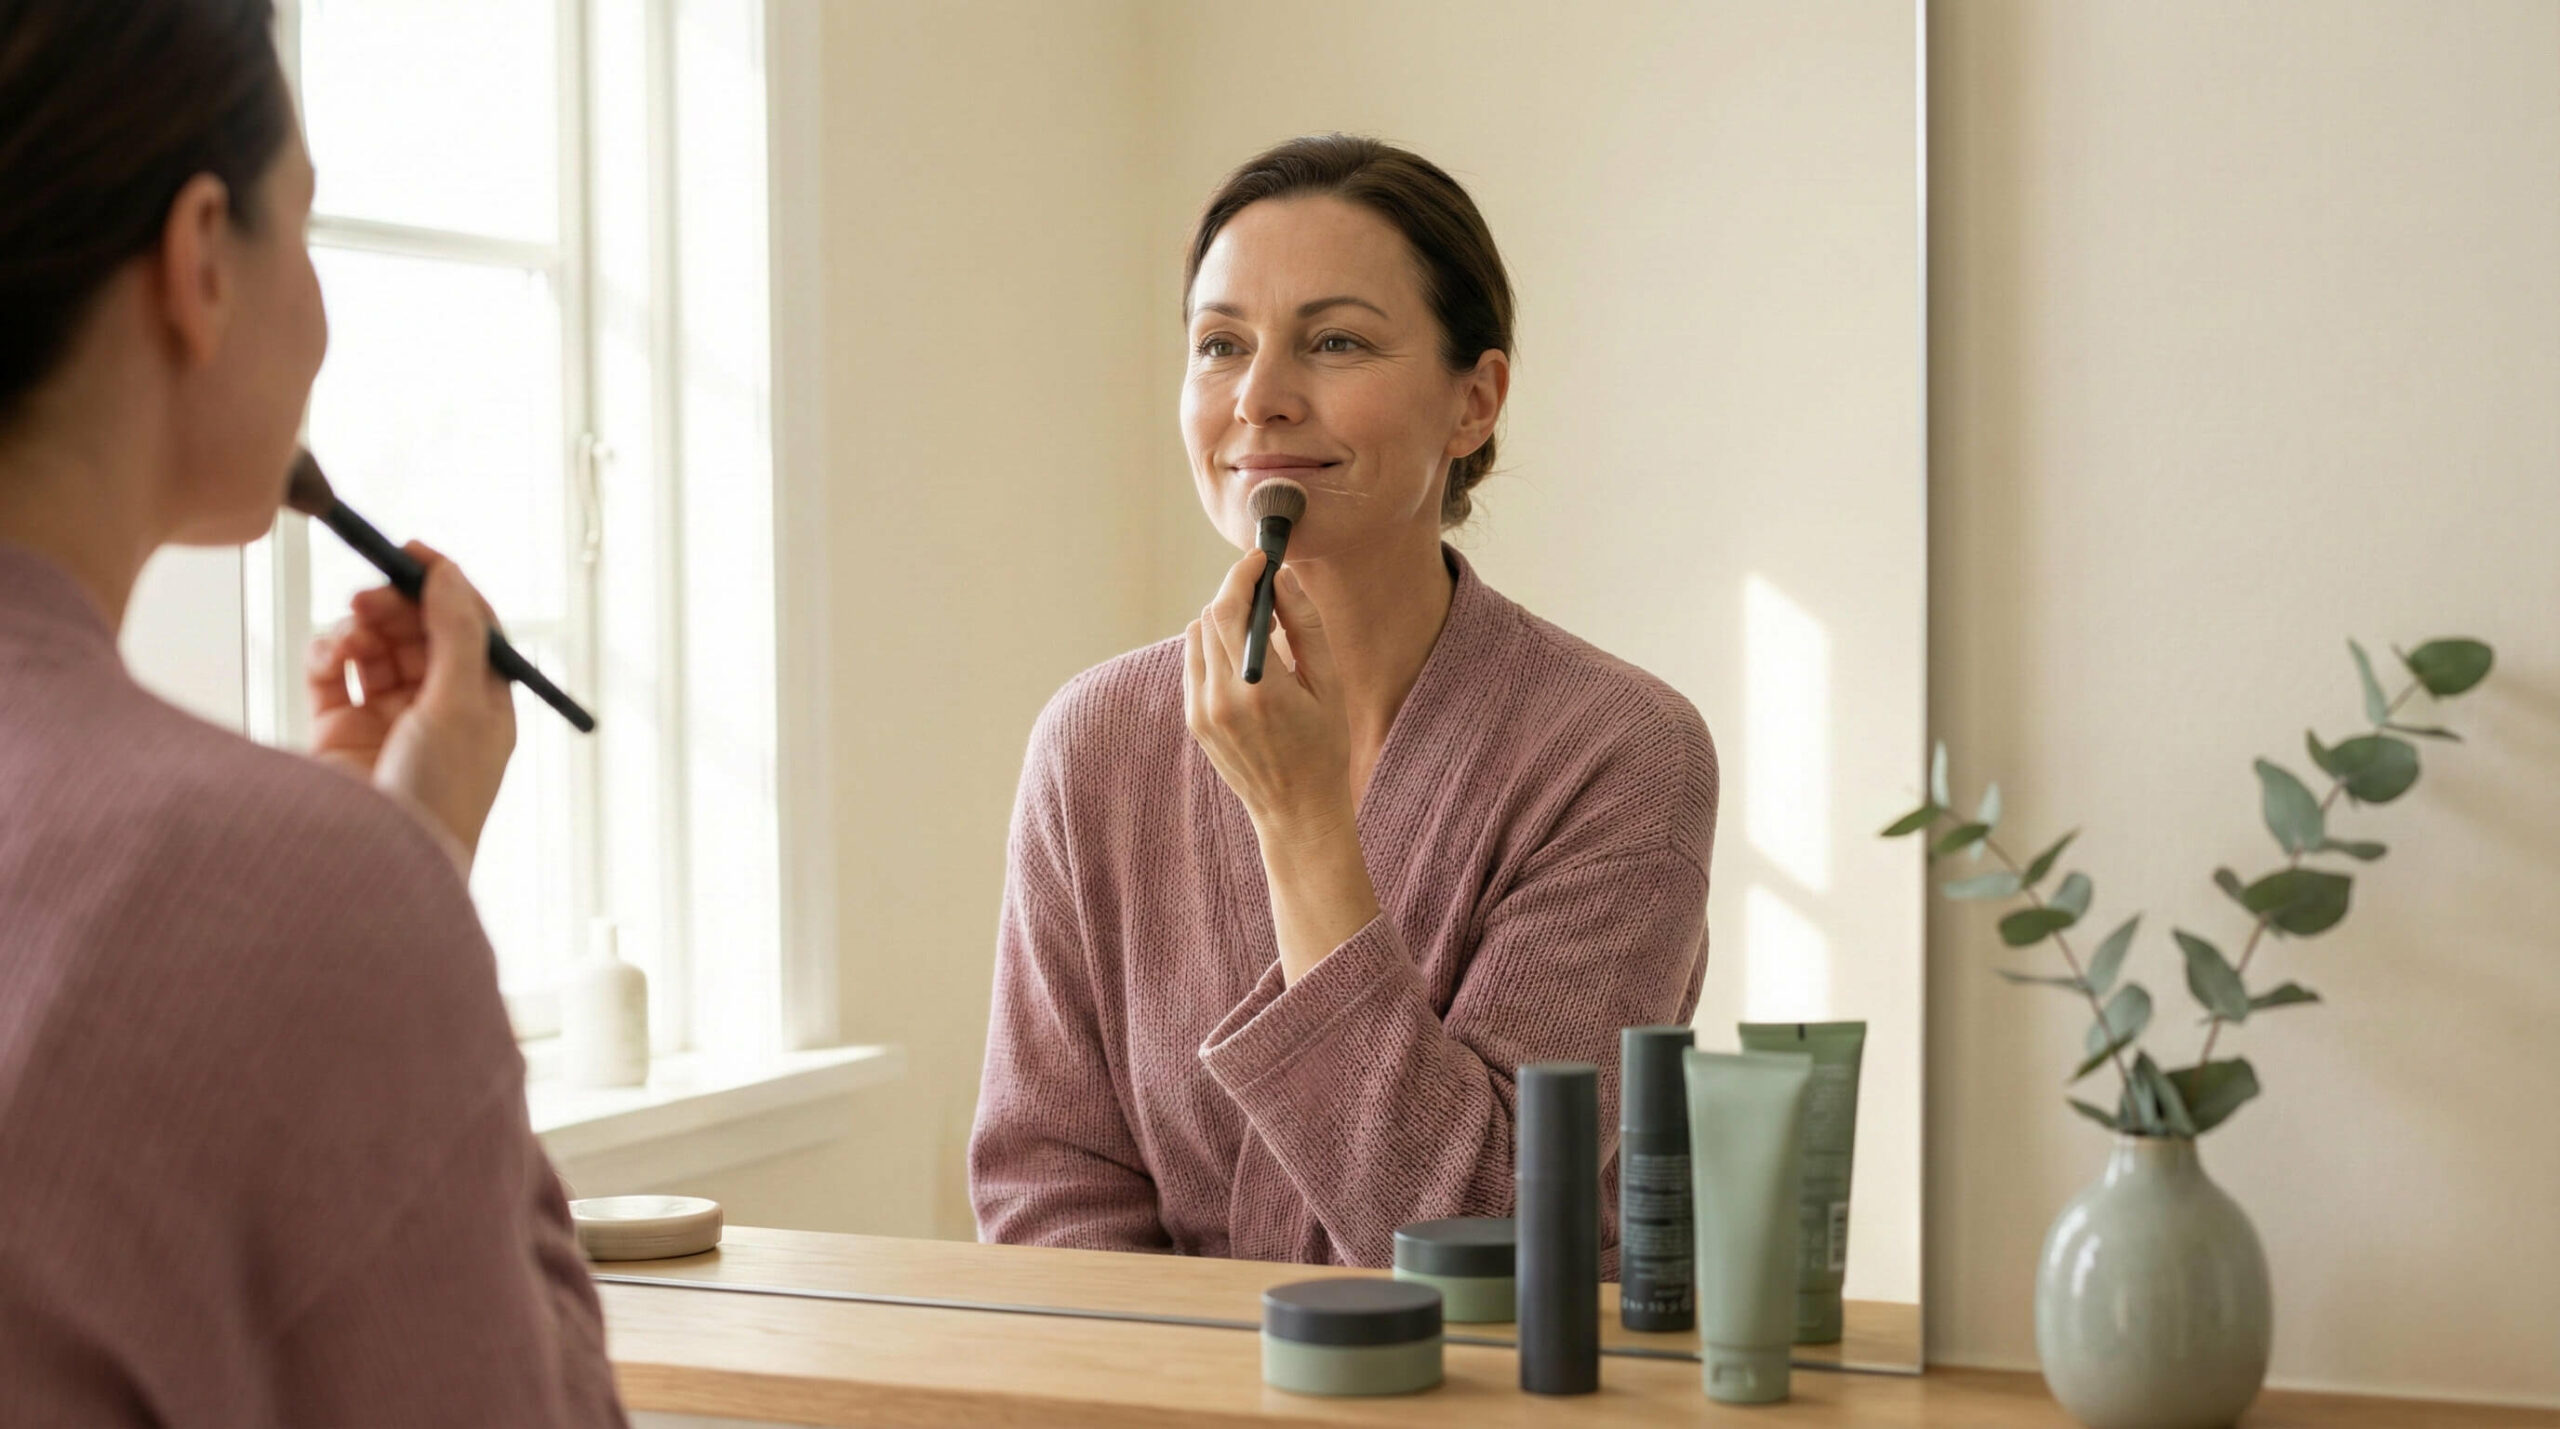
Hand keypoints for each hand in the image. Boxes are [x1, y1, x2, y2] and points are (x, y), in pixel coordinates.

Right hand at [307, 543, 516, 870]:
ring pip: (373, 650)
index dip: (445, 588)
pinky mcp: (337, 736)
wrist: (375, 869)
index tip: (413, 552)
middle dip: (397, 606)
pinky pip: (332, 676)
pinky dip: (328, 655)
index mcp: (485, 706)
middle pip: (419, 633)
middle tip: (371, 593)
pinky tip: (328, 655)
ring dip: (361, 630)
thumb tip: (450, 574)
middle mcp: (439, 712)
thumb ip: (455, 634)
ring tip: (349, 631)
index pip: (471, 629)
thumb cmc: (436, 800)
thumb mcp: (461, 707)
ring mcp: (386, 724)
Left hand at [1184, 550, 1354, 843]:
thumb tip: (1282, 578)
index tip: (1260, 559)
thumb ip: (1304, 626)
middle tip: (1265, 589)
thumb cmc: (1324, 745)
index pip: (1231, 610)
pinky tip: (1244, 659)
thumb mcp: (1328, 684)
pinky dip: (1213, 647)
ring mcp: (1201, 712)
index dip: (1242, 575)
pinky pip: (1194, 664)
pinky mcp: (1193, 721)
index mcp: (1260, 688)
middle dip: (1235, 593)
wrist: (1296, 809)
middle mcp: (1221, 699)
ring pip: (1196, 637)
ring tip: (1259, 628)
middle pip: (1210, 618)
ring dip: (1223, 619)